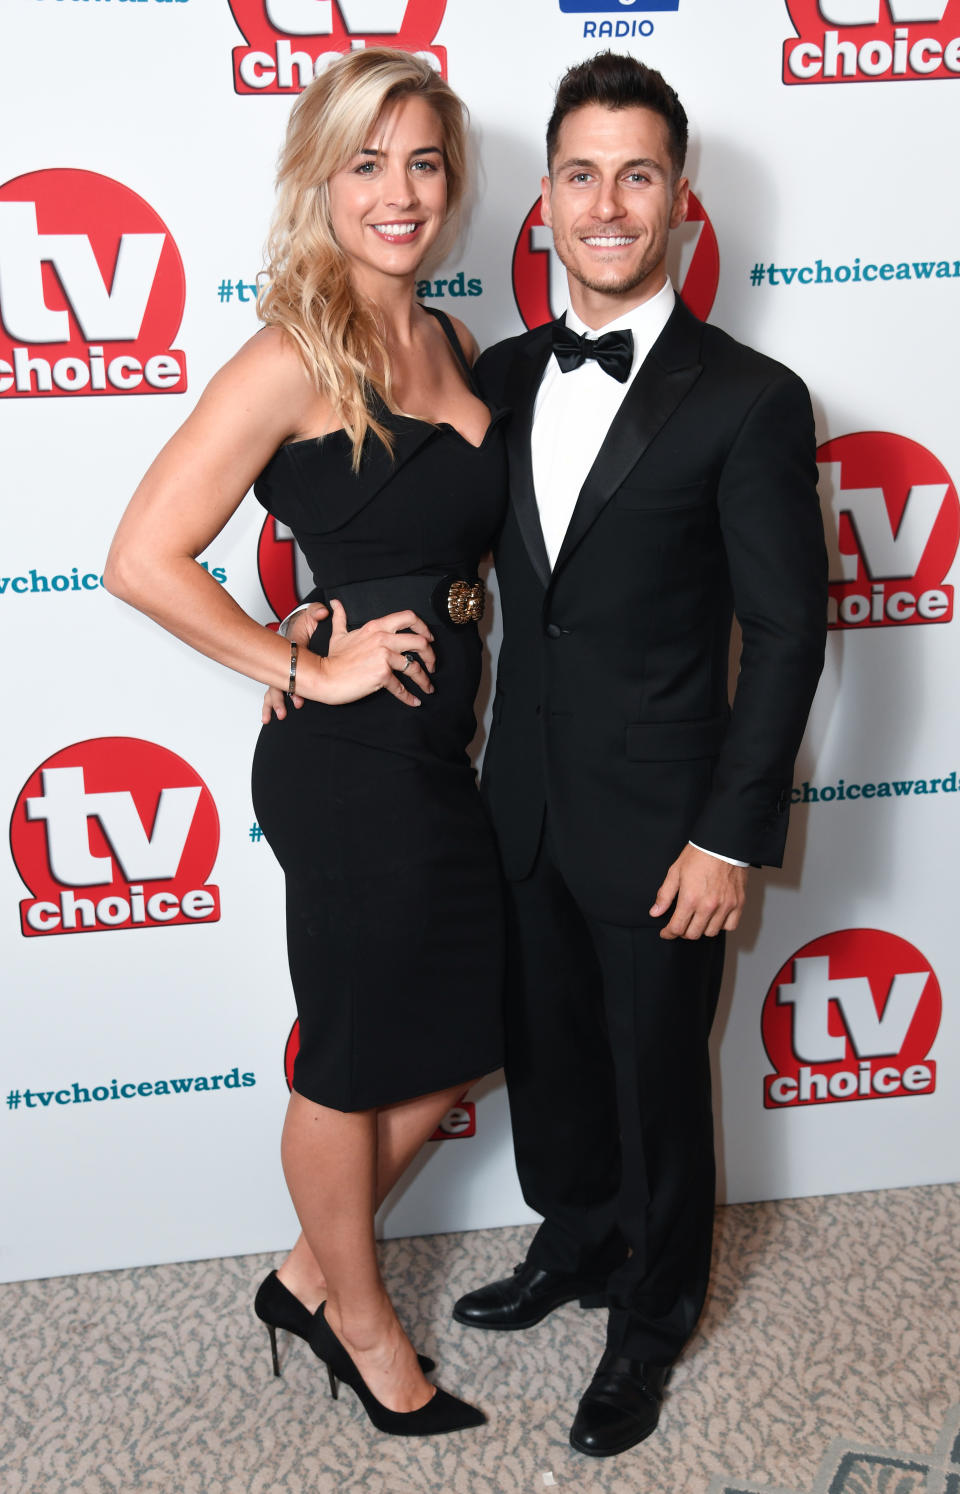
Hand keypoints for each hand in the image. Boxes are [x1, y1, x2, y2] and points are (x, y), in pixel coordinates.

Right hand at [262, 603, 327, 722]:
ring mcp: (282, 671)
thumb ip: (316, 612)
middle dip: (279, 698)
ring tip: (277, 716)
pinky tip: (268, 716)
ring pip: (274, 689)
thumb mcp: (310, 616)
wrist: (298, 627)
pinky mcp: (284, 676)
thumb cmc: (303, 625)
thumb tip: (322, 612)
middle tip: (283, 712)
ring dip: (274, 703)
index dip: (292, 683)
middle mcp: (284, 663)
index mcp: (290, 651)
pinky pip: (275, 690)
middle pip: (277, 683)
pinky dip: (271, 704)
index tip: (297, 697)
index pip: (289, 668)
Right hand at [316, 599, 435, 705]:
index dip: (424, 627)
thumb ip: (341, 617)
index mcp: (377, 626)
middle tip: (432, 665)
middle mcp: (383, 638)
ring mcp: (383, 656)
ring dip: (425, 679)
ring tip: (428, 687)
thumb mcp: (338, 634)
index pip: (409, 617)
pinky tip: (415, 701)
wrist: (324, 676)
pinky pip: (401, 686)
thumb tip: (335, 603)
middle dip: (431, 655)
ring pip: (415, 666)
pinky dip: (410, 696)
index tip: (429, 639)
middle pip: (420, 641)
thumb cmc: (333, 658)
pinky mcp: (382, 674)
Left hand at [650, 845, 747, 939]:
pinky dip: (721, 925)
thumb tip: (655, 912)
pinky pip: (730, 926)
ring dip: (701, 929)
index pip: (677, 928)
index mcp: (690, 898)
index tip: (666, 932)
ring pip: (711, 932)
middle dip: (682, 932)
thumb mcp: (675, 872)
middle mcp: (708, 906)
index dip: (668, 933)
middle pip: (693, 934)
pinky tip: (715, 917)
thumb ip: (664, 895)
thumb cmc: (698, 855)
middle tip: (680, 924)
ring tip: (697, 919)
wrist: (722, 843)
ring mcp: (725, 906)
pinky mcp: (738, 903)